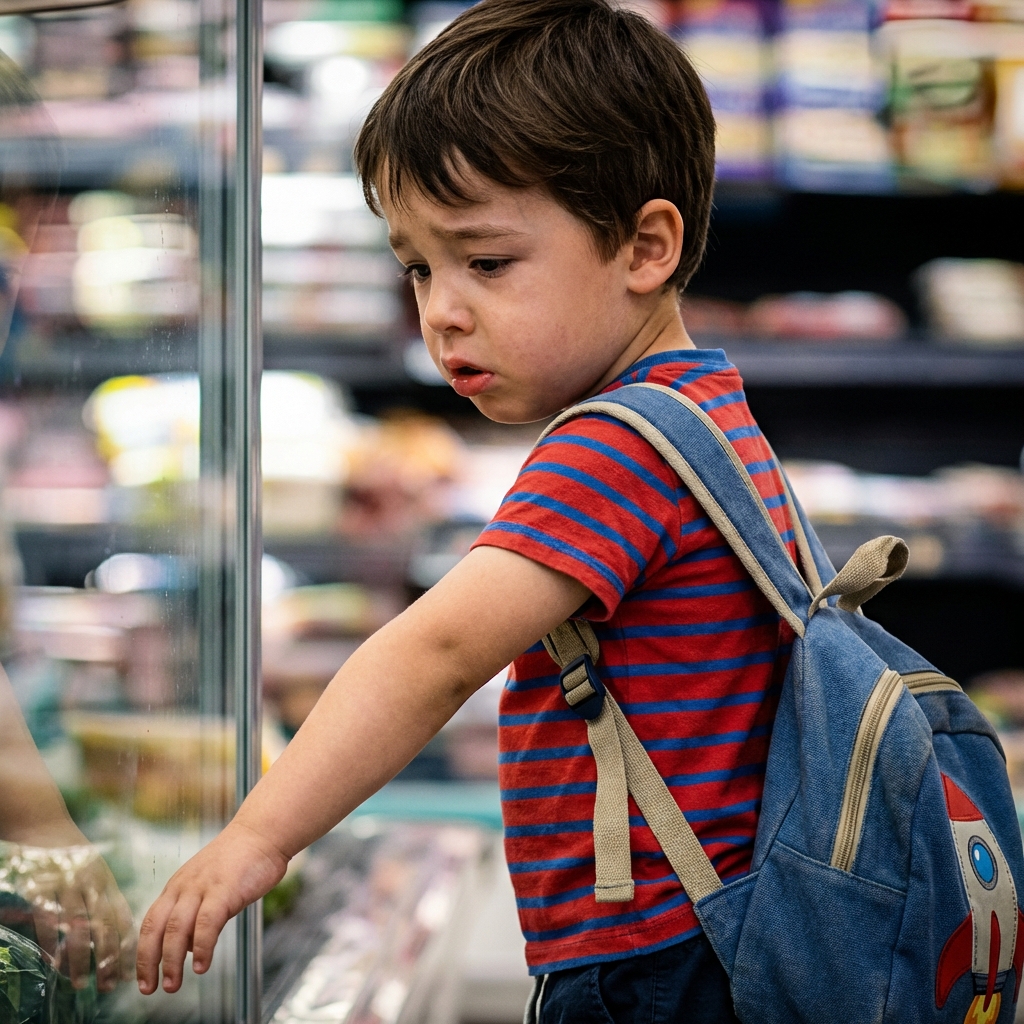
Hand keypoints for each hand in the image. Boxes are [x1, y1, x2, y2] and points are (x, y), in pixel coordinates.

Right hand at [0, 843, 134, 991]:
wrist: (44, 824)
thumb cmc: (73, 854)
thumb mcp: (96, 871)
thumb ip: (105, 897)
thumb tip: (118, 931)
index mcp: (106, 881)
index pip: (123, 917)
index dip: (128, 945)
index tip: (131, 970)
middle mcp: (91, 884)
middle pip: (105, 926)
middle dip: (110, 958)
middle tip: (110, 985)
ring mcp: (67, 885)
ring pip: (78, 926)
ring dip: (81, 957)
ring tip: (81, 981)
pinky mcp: (43, 887)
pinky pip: (49, 920)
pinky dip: (52, 943)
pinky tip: (53, 962)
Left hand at [136, 821, 287, 993]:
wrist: (263, 833)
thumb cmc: (240, 860)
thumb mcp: (209, 885)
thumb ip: (196, 913)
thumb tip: (186, 949)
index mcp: (178, 886)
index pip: (150, 923)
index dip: (143, 952)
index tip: (143, 977)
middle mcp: (184, 886)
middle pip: (156, 928)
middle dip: (149, 961)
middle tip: (149, 988)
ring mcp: (203, 887)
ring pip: (176, 928)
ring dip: (172, 961)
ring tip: (173, 984)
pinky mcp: (224, 889)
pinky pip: (207, 923)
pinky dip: (201, 947)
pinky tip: (202, 966)